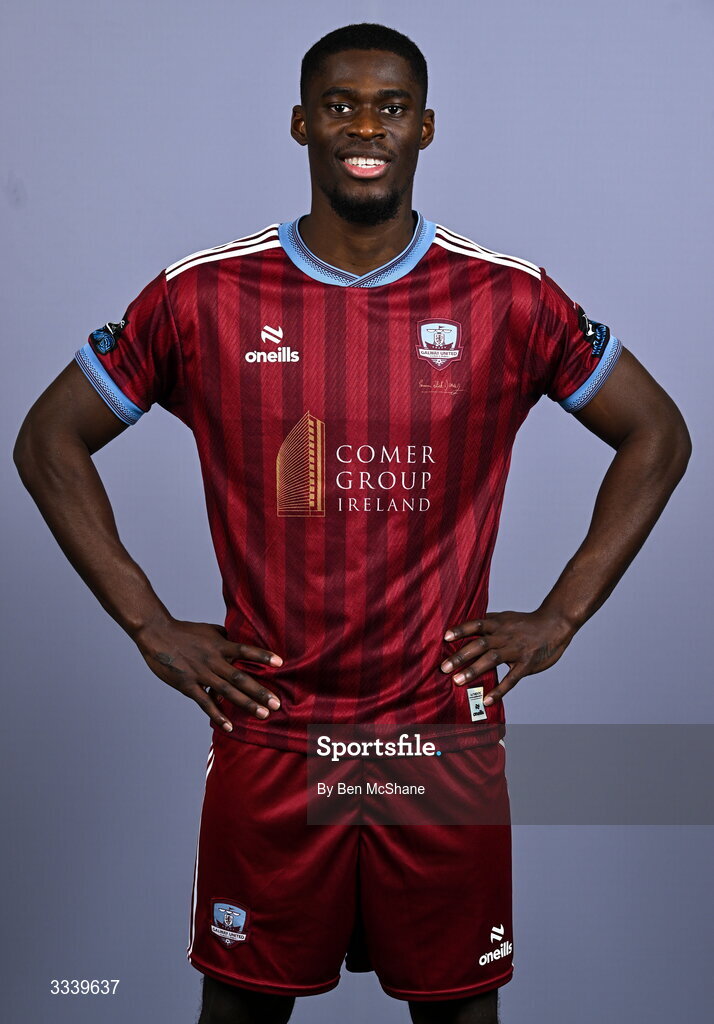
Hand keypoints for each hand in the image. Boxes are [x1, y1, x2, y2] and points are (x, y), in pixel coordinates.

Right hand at [133, 617, 282, 731]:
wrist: (157, 634)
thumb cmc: (184, 632)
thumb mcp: (209, 630)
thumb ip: (225, 637)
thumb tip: (239, 638)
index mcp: (219, 645)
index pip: (245, 650)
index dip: (262, 656)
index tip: (280, 663)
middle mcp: (213, 660)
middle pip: (240, 677)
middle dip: (259, 691)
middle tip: (276, 704)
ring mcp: (201, 674)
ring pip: (227, 692)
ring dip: (246, 704)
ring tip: (262, 715)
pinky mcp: (187, 685)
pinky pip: (205, 703)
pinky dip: (218, 715)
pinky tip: (229, 726)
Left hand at [440, 609, 574, 705]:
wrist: (555, 624)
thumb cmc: (527, 624)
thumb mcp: (506, 618)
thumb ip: (488, 624)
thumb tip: (465, 627)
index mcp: (498, 624)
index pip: (477, 624)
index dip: (461, 630)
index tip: (445, 637)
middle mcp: (505, 636)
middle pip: (480, 644)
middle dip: (461, 656)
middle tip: (443, 667)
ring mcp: (516, 650)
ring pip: (492, 660)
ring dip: (474, 671)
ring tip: (458, 681)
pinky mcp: (526, 664)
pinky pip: (511, 678)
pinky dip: (499, 690)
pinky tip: (487, 700)